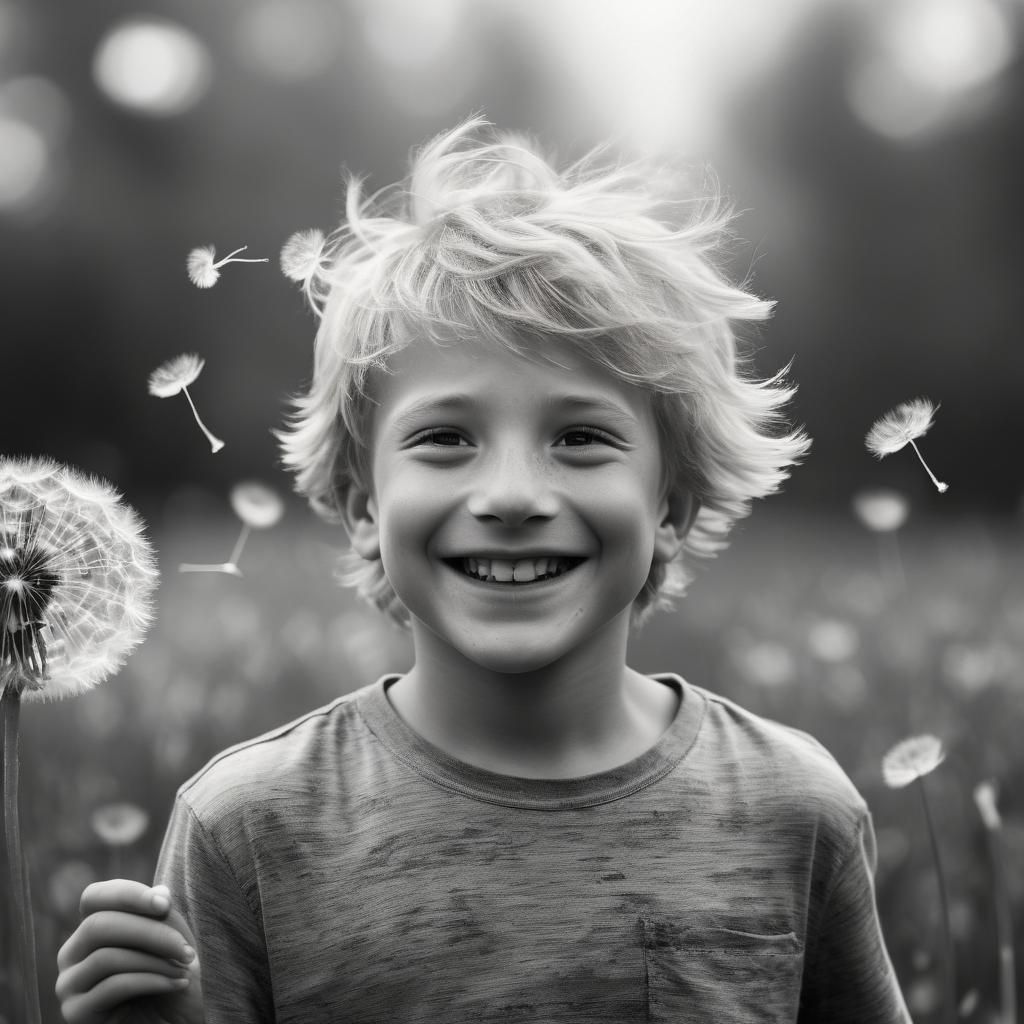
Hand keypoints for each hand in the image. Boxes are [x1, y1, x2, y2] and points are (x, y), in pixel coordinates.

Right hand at [55, 879, 203, 1023]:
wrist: (174, 1018)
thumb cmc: (171, 970)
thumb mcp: (169, 934)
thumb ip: (160, 912)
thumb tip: (160, 892)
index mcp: (90, 928)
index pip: (94, 897)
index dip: (129, 895)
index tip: (166, 905)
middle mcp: (71, 953)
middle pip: (98, 925)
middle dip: (149, 932)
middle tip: (185, 947)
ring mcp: (68, 984)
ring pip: (106, 957)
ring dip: (155, 961)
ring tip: (184, 968)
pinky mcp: (75, 1013)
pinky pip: (112, 987)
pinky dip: (151, 982)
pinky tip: (176, 984)